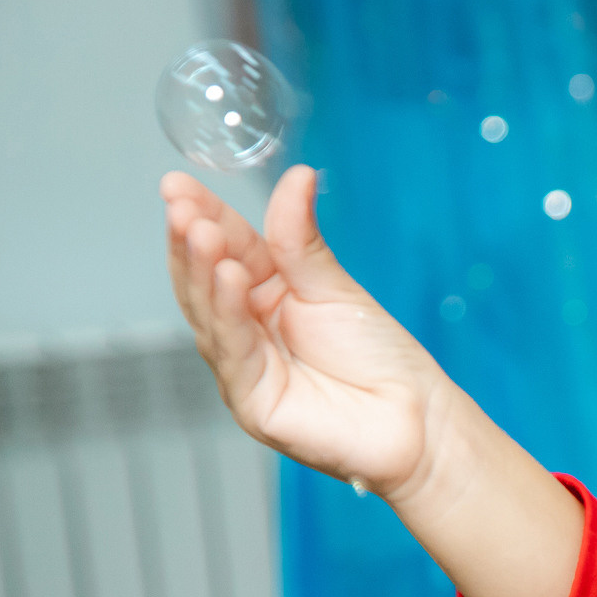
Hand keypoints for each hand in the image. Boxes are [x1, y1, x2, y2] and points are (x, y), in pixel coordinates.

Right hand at [159, 165, 584, 596]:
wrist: (418, 421)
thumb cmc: (381, 360)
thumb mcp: (335, 288)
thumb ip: (302, 241)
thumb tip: (297, 175)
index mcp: (265, 297)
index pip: (224, 250)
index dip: (201, 217)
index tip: (178, 184)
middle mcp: (247, 331)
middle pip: (206, 281)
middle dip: (189, 241)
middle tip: (180, 203)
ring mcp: (245, 368)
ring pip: (211, 314)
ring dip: (201, 271)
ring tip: (198, 231)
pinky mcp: (254, 402)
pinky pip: (235, 351)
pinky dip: (228, 312)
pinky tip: (226, 277)